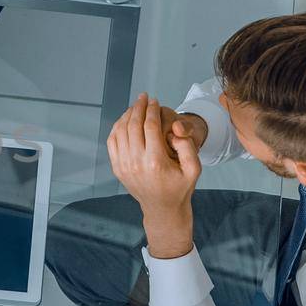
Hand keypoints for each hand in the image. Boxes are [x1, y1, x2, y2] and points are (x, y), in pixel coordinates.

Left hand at [107, 94, 200, 254]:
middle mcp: (136, 163)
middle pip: (133, 125)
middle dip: (138, 107)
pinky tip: (125, 120)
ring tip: (135, 106)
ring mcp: (124, 166)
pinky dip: (117, 127)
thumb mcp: (194, 169)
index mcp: (156, 162)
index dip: (151, 110)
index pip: (150, 127)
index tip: (154, 101)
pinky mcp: (117, 168)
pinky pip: (112, 142)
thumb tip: (174, 131)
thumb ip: (188, 147)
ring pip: (120, 131)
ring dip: (127, 115)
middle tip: (143, 97)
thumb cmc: (180, 187)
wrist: (162, 208)